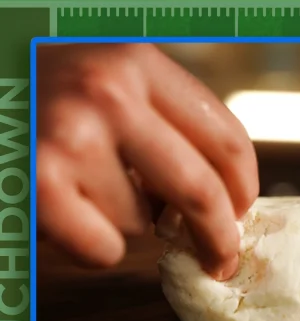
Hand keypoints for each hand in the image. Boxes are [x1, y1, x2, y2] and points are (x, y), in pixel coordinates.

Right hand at [35, 43, 258, 278]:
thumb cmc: (34, 90)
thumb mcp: (100, 78)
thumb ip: (156, 117)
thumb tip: (223, 196)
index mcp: (136, 61)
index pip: (225, 138)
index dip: (244, 189)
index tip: (242, 213)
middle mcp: (108, 92)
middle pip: (202, 191)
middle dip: (219, 236)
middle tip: (220, 259)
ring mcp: (70, 138)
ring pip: (143, 222)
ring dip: (125, 223)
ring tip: (82, 189)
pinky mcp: (39, 186)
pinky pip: (103, 249)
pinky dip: (90, 247)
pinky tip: (62, 213)